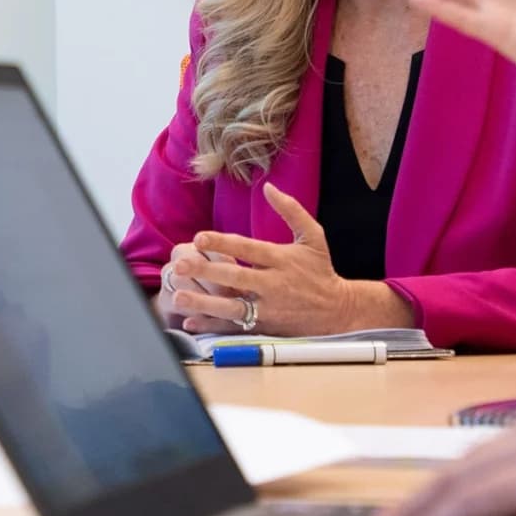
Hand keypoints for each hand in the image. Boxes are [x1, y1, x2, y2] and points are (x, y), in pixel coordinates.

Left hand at [170, 184, 364, 334]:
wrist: (338, 311)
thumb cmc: (321, 270)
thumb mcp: (313, 237)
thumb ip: (291, 210)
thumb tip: (269, 187)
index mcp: (282, 259)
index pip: (248, 248)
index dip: (222, 243)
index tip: (199, 238)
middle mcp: (274, 284)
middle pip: (236, 277)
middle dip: (206, 271)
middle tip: (179, 265)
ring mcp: (269, 308)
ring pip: (232, 307)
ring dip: (204, 303)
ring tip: (178, 297)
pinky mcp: (265, 327)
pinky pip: (235, 328)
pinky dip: (213, 327)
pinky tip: (191, 323)